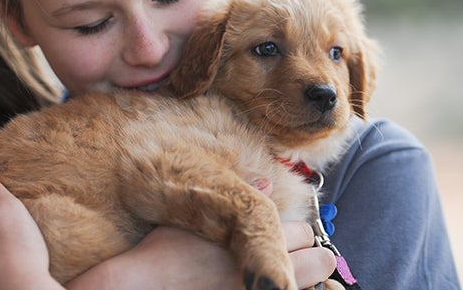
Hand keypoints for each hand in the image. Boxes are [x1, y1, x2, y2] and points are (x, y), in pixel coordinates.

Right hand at [67, 222, 335, 289]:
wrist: (143, 287)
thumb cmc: (163, 253)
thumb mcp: (194, 218)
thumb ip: (235, 201)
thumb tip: (265, 183)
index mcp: (258, 236)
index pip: (303, 231)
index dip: (292, 234)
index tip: (277, 237)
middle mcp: (272, 266)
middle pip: (319, 258)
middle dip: (308, 255)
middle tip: (288, 258)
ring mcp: (267, 288)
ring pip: (316, 281)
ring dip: (305, 277)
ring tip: (281, 275)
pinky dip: (288, 286)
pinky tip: (269, 282)